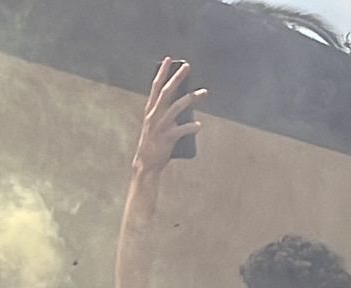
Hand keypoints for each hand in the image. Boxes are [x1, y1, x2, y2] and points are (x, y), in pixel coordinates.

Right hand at [133, 58, 205, 174]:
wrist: (146, 164)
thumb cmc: (154, 143)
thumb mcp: (158, 124)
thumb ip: (168, 113)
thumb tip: (186, 102)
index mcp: (151, 110)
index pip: (156, 86)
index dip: (162, 72)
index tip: (169, 59)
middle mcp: (154, 115)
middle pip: (167, 91)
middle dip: (177, 78)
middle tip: (188, 66)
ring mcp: (160, 126)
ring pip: (177, 107)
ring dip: (191, 98)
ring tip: (204, 92)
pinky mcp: (166, 138)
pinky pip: (181, 130)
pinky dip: (191, 127)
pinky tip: (199, 126)